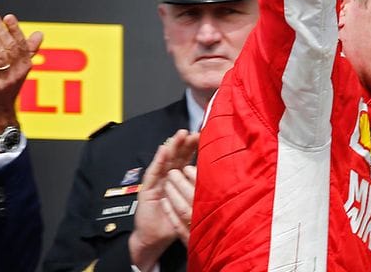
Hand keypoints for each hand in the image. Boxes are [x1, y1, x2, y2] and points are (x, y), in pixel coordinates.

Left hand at [0, 13, 42, 145]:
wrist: (0, 115)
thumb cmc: (8, 90)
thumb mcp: (20, 70)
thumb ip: (29, 51)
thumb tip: (39, 34)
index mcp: (26, 66)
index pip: (22, 45)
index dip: (15, 30)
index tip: (8, 17)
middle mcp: (18, 73)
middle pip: (10, 48)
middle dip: (1, 31)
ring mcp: (5, 80)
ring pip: (0, 55)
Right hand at [129, 129, 199, 270]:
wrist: (155, 238)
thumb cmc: (173, 222)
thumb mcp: (192, 206)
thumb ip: (201, 193)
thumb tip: (222, 182)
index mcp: (179, 179)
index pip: (188, 159)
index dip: (195, 148)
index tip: (205, 136)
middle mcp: (168, 177)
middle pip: (178, 156)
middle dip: (186, 143)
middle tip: (196, 131)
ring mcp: (157, 181)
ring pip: (166, 160)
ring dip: (173, 146)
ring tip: (181, 134)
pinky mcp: (148, 189)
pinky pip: (154, 172)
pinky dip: (158, 160)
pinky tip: (164, 150)